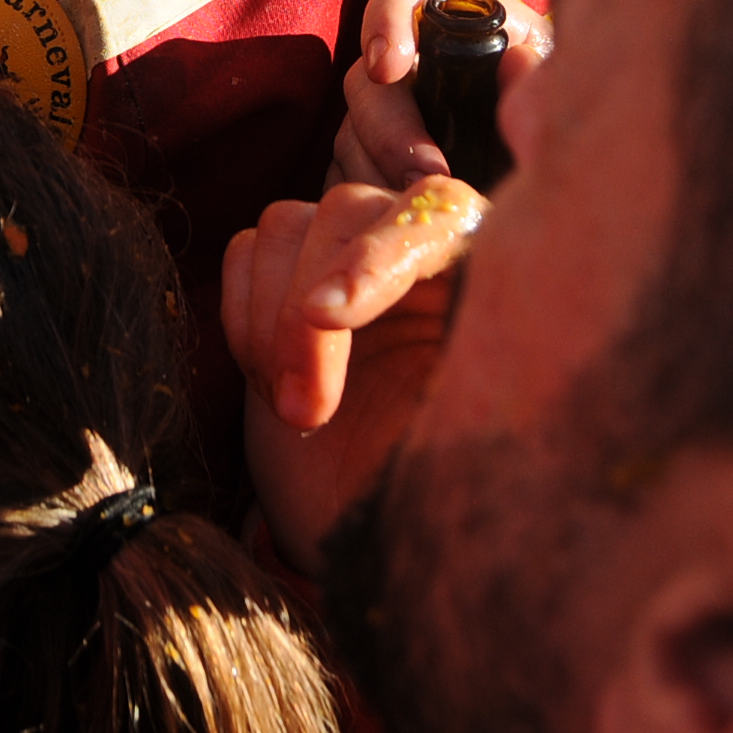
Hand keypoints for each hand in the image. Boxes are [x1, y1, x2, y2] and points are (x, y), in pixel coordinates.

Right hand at [224, 178, 485, 570]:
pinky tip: (271, 386)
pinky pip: (249, 254)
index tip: (330, 316)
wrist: (389, 521)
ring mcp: (353, 255)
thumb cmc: (451, 485)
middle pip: (349, 211)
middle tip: (304, 413)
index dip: (377, 256)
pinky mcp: (292, 273)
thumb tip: (479, 340)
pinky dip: (244, 318)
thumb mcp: (478, 442)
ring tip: (296, 411)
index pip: (434, 215)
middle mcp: (422, 245)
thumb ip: (478, 387)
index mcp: (487, 268)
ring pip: (289, 225)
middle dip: (308, 314)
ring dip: (271, 319)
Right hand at [334, 0, 548, 190]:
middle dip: (390, 133)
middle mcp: (402, 55)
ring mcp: (377, 109)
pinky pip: (343, 179)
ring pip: (350, 136)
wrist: (542, 135)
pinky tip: (398, 220)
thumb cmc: (547, 91)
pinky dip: (365, 202)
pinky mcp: (365, 158)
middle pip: (366, 81)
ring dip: (379, 176)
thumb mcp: (553, 68)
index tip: (388, 66)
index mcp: (448, 13)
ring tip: (422, 208)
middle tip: (427, 175)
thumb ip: (542, 63)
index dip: (385, 20)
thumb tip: (519, 63)